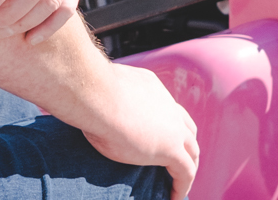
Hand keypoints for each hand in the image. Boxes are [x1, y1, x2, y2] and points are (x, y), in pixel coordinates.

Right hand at [78, 64, 198, 198]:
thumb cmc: (90, 93)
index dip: (168, 124)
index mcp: (150, 88)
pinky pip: (186, 171)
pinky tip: (175, 197)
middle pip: (186, 127)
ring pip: (192, 150)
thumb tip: (85, 106)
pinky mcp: (172, 149)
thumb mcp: (101, 95)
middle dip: (186, 144)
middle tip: (179, 159)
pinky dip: (183, 185)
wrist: (98, 96)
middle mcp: (166, 105)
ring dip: (188, 165)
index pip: (166, 108)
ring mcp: (173, 128)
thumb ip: (103, 101)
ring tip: (180, 182)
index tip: (160, 136)